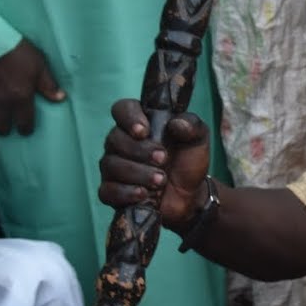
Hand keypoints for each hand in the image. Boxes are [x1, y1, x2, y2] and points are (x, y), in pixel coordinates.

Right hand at [0, 39, 64, 134]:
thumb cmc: (13, 50)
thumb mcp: (37, 63)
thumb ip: (47, 83)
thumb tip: (60, 98)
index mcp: (20, 98)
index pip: (25, 123)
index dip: (26, 129)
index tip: (26, 130)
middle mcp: (0, 103)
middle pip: (1, 126)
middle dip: (4, 127)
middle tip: (6, 123)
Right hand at [98, 99, 211, 229]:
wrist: (191, 195)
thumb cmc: (188, 162)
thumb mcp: (198, 140)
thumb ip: (192, 126)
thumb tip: (177, 122)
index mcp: (139, 124)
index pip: (122, 109)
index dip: (129, 117)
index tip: (144, 131)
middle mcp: (121, 143)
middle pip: (115, 139)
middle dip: (140, 150)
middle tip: (163, 159)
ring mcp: (114, 167)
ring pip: (112, 165)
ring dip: (138, 173)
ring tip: (161, 180)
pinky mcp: (112, 191)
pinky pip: (107, 190)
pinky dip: (127, 192)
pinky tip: (144, 194)